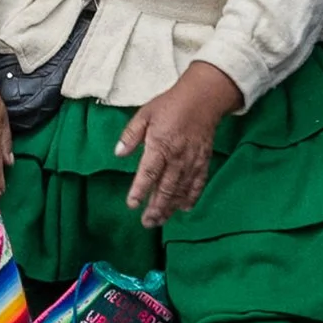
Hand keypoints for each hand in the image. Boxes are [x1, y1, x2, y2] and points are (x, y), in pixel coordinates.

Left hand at [117, 61, 240, 226]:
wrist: (202, 99)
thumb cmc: (170, 105)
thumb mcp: (144, 114)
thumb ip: (130, 135)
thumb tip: (118, 154)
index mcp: (160, 145)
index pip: (148, 173)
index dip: (140, 191)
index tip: (132, 205)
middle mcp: (177, 158)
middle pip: (165, 188)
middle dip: (155, 208)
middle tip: (147, 223)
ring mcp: (192, 162)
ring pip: (181, 191)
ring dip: (170, 207)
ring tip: (160, 220)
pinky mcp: (203, 162)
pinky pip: (198, 184)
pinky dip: (191, 198)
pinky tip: (184, 209)